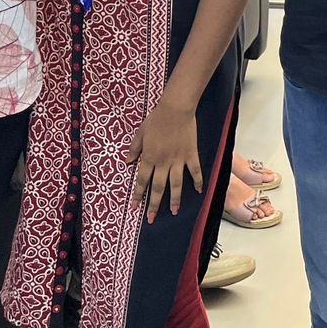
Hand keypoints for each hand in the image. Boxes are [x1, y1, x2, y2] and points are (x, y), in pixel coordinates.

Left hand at [127, 101, 199, 222]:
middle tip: (152, 218)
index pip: (142, 181)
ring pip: (176, 184)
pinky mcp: (191, 154)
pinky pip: (195, 171)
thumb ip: (134, 149)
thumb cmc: (156, 119)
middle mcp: (163, 163)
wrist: (176, 109)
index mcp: (149, 158)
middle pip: (158, 188)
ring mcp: (179, 160)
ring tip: (175, 212)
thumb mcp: (140, 133)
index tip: (135, 207)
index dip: (138, 195)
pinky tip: (199, 191)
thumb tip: (127, 163)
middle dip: (154, 204)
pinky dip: (197, 181)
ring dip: (175, 199)